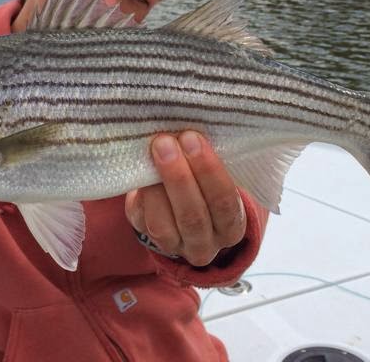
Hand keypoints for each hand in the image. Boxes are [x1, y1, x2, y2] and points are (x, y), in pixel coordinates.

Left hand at [125, 131, 245, 266]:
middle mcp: (206, 243)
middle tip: (166, 141)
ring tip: (152, 151)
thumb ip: (208, 158)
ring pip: (163, 224)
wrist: (180, 205)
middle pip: (193, 216)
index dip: (209, 171)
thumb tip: (189, 122)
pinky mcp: (147, 240)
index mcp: (231, 225)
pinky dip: (141, 195)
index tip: (193, 138)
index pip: (224, 202)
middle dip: (178, 177)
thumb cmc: (204, 180)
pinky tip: (138, 170)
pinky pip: (141, 221)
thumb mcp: (215, 174)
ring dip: (155, 185)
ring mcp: (175, 247)